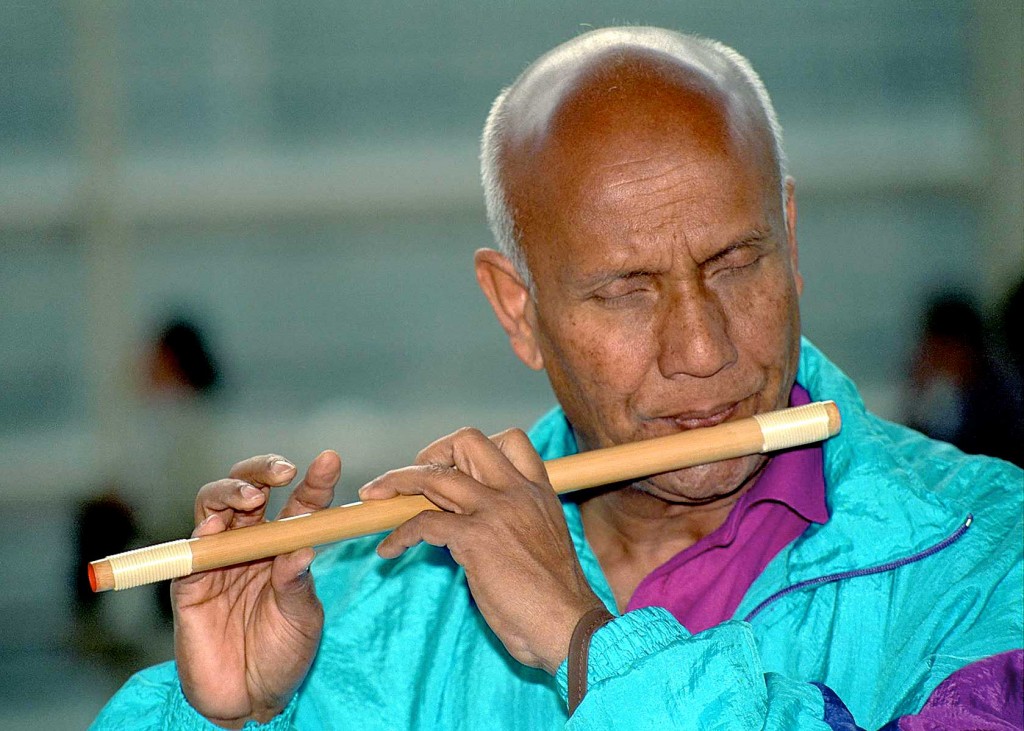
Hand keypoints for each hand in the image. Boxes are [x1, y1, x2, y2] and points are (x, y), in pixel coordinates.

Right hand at [172, 450, 340, 728]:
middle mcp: (252, 544)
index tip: (329, 461)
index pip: (301, 503)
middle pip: (250, 490)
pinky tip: (215, 528)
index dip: (315, 480)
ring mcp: (218, 560)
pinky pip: (190, 551)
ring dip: (231, 492)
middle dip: (263, 471)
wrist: (249, 699)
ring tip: (252, 498)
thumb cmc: (284, 654)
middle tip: (283, 472)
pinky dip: (201, 535)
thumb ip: (298, 584)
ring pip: (215, 506)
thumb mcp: (302, 618)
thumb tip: (302, 549)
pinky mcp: (189, 583)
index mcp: (287, 545)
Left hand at [359, 428, 603, 673]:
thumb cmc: (556, 598)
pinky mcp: (475, 540)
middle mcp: (517, 492)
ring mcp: (495, 512)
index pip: (511, 439)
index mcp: (538, 491)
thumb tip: (475, 522)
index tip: (454, 467)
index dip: (473, 448)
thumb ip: (515, 520)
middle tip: (412, 478)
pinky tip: (389, 551)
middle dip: (431, 453)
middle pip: (466, 441)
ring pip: (434, 475)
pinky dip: (398, 534)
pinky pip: (422, 523)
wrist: (570, 627)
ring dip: (396, 484)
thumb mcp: (543, 539)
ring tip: (375, 500)